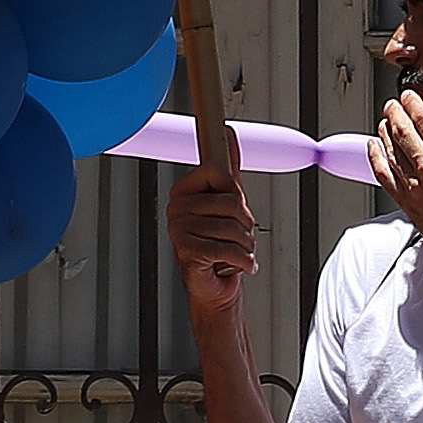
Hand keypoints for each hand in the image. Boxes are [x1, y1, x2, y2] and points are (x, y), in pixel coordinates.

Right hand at [167, 160, 257, 317]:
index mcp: (183, 192)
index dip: (236, 193)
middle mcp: (177, 209)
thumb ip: (228, 170)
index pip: (218, 173)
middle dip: (246, 224)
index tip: (235, 209)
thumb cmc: (220, 246)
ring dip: (246, 245)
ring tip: (237, 252)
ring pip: (233, 227)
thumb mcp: (228, 204)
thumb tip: (227, 135)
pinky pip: (227, 248)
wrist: (214, 288)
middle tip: (239, 237)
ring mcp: (179, 230)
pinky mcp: (187, 251)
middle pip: (232, 202)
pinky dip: (244, 261)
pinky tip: (240, 266)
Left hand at [373, 86, 422, 284]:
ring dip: (384, 132)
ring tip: (383, 121)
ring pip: (390, 151)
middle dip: (395, 113)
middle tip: (392, 104)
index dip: (413, 104)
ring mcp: (414, 187)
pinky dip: (375, 158)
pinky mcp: (406, 203)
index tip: (408, 96)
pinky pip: (383, 175)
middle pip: (402, 131)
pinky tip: (373, 148)